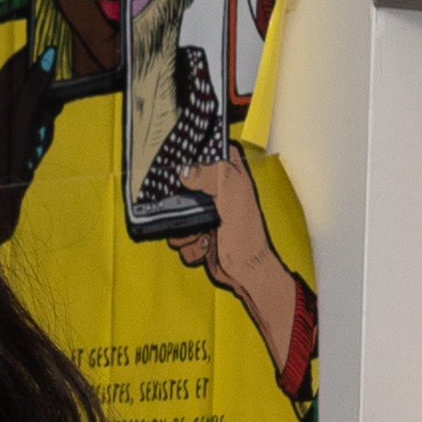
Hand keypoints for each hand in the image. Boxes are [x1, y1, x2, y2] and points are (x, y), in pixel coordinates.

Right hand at [169, 148, 312, 380]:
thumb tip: (183, 170)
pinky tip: (206, 246)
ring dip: (185, 230)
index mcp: (228, 175)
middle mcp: (215, 193)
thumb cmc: (247, 233)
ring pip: (174, 216)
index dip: (192, 150)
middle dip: (178, 202)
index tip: (176, 155)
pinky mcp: (197, 237)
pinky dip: (190, 247)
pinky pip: (178, 239)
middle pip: (181, 185)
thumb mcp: (231, 195)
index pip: (207, 149)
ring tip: (203, 234)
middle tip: (184, 207)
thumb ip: (209, 176)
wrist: (247, 271)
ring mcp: (204, 216)